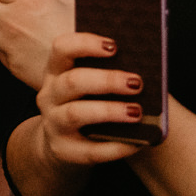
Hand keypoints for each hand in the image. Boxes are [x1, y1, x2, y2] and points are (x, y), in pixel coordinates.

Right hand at [32, 32, 145, 168]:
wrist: (62, 146)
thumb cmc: (85, 106)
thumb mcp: (86, 87)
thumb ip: (105, 73)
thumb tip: (145, 67)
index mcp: (55, 72)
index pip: (61, 48)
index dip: (86, 43)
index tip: (114, 46)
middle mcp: (49, 96)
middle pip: (72, 81)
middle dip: (106, 80)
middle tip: (136, 83)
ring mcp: (53, 124)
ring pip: (76, 113)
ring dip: (109, 110)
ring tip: (137, 112)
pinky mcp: (64, 151)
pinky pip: (91, 150)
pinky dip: (117, 146)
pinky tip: (138, 143)